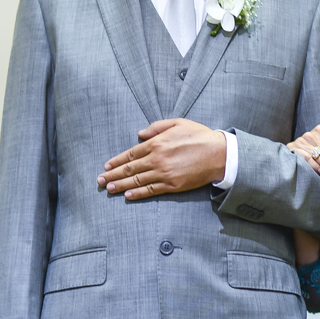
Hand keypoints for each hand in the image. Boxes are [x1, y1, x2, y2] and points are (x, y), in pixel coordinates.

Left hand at [98, 119, 226, 198]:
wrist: (219, 154)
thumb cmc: (200, 136)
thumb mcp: (178, 123)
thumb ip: (157, 127)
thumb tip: (140, 133)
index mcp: (157, 143)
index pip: (131, 154)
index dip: (117, 161)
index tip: (106, 166)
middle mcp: (157, 159)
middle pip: (130, 169)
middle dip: (113, 174)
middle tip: (100, 180)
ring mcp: (164, 173)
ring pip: (137, 181)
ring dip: (121, 185)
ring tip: (109, 189)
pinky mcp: (173, 185)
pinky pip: (151, 190)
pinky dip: (138, 193)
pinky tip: (128, 195)